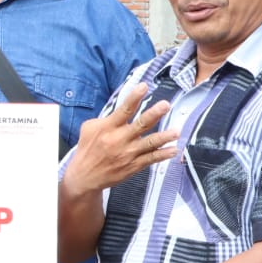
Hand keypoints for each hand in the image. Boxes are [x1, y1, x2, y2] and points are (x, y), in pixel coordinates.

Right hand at [63, 82, 178, 193]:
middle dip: (154, 114)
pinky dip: (163, 154)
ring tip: (176, 131)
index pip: (123, 110)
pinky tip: (173, 149)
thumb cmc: (87, 149)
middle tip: (165, 105)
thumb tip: (120, 110)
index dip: (134, 97)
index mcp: (108, 127)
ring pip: (149, 143)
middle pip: (140, 125)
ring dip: (164, 137)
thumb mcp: (89, 129)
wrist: (84, 176)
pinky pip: (151, 159)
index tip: (144, 86)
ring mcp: (128, 154)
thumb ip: (106, 118)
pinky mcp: (133, 166)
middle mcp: (119, 139)